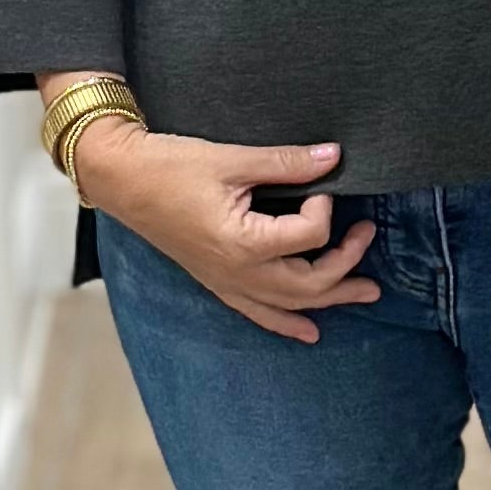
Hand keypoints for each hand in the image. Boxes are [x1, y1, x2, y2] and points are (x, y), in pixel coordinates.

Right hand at [72, 122, 379, 343]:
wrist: (122, 179)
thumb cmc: (170, 166)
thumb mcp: (233, 159)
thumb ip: (286, 162)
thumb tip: (333, 157)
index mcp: (244, 242)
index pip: (310, 235)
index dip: (324, 208)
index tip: (317, 184)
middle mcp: (239, 272)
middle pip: (310, 282)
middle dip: (346, 264)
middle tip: (368, 235)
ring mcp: (227, 282)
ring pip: (291, 304)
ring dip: (331, 298)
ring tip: (366, 293)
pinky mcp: (217, 281)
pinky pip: (259, 313)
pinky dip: (287, 323)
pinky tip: (309, 332)